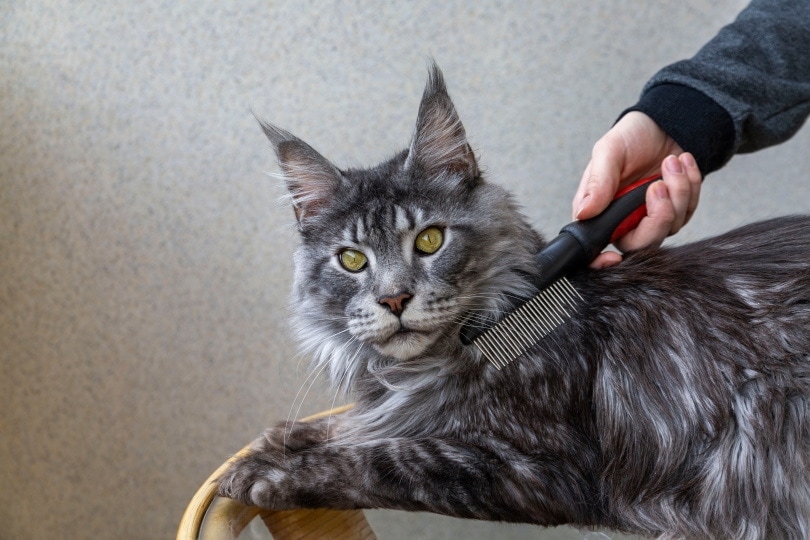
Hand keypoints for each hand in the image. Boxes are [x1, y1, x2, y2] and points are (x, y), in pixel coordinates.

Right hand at [573, 111, 702, 267]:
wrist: (664, 123)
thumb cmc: (631, 137)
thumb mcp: (609, 151)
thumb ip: (598, 181)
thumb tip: (585, 212)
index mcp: (600, 212)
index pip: (595, 249)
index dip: (600, 263)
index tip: (611, 259)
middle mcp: (624, 221)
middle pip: (641, 244)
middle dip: (657, 217)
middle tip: (657, 186)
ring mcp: (651, 218)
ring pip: (669, 227)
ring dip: (677, 192)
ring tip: (672, 162)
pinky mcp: (676, 211)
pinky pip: (689, 211)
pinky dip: (690, 185)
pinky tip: (683, 163)